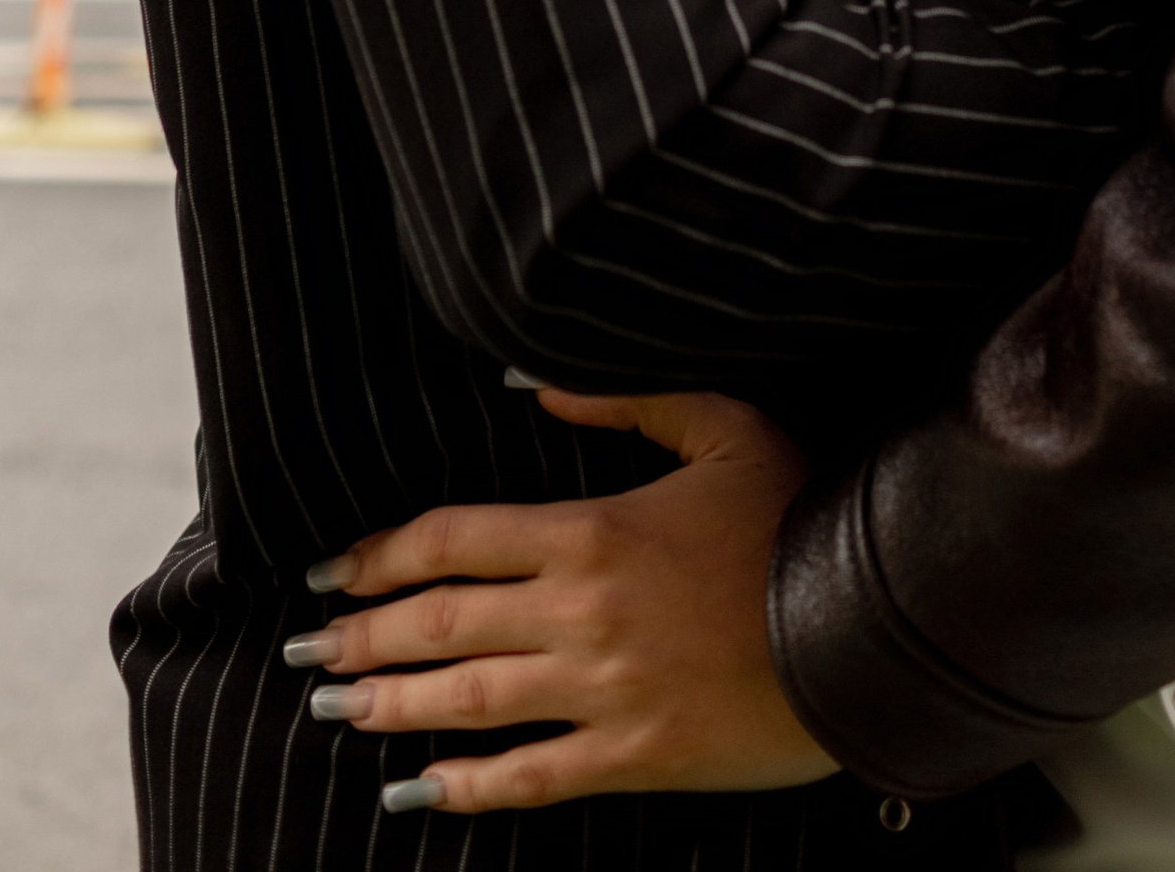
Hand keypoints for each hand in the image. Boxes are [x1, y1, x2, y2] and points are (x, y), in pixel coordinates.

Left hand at [295, 384, 835, 815]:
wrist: (867, 629)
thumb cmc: (798, 517)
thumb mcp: (723, 426)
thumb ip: (626, 399)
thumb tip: (532, 382)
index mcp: (591, 529)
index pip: (453, 539)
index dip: (381, 556)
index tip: (331, 569)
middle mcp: (579, 612)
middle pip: (441, 623)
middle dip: (361, 636)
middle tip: (306, 651)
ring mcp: (602, 691)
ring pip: (466, 702)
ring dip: (390, 707)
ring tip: (336, 712)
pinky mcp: (633, 757)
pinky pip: (529, 778)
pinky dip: (465, 788)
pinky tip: (417, 793)